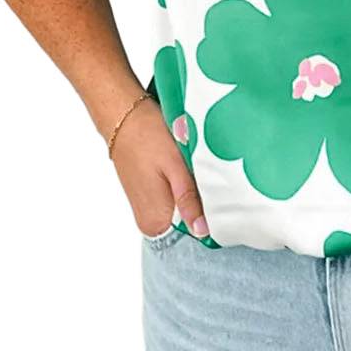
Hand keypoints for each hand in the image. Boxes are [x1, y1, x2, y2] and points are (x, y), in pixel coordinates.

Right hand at [110, 96, 208, 238]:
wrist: (124, 117)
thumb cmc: (148, 137)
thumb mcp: (174, 166)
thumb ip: (188, 199)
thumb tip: (202, 230)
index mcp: (156, 221)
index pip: (195, 233)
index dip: (213, 217)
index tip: (226, 200)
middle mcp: (150, 224)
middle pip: (190, 223)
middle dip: (204, 204)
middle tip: (214, 180)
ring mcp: (149, 211)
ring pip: (184, 210)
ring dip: (196, 195)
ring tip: (199, 174)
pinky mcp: (150, 199)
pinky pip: (175, 202)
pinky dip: (186, 189)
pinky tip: (188, 173)